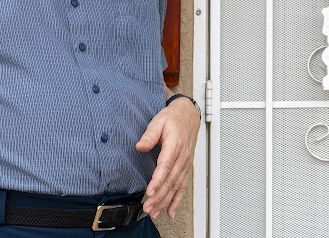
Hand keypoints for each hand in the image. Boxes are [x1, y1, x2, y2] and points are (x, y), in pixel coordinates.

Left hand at [135, 95, 200, 218]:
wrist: (188, 115)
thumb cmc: (172, 118)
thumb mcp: (158, 121)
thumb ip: (149, 135)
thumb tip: (140, 146)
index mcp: (174, 145)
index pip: (165, 166)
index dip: (158, 180)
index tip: (149, 192)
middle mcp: (182, 157)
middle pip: (170, 180)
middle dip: (159, 196)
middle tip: (147, 207)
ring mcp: (185, 163)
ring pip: (176, 186)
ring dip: (165, 201)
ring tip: (154, 212)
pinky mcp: (186, 167)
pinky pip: (182, 186)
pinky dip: (177, 200)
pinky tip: (170, 211)